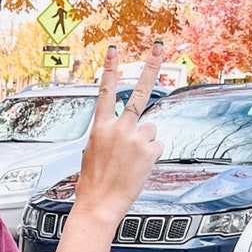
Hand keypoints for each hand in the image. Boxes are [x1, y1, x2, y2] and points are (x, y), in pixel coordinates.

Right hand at [75, 42, 164, 224]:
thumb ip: (109, 135)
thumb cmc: (93, 183)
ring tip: (131, 161)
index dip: (109, 69)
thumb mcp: (92, 153)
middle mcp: (118, 128)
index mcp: (99, 128)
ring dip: (145, 143)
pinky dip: (150, 157)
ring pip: (151, 130)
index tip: (114, 50)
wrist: (98, 205)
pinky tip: (138, 168)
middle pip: (139, 93)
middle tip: (159, 46)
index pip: (104, 91)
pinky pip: (156, 147)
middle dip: (151, 67)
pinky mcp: (149, 150)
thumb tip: (128, 131)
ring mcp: (135, 138)